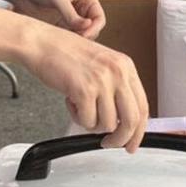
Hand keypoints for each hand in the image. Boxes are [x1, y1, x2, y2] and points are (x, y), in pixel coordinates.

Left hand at [10, 0, 103, 38]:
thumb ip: (71, 13)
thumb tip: (87, 25)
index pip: (99, 18)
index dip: (93, 28)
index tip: (83, 35)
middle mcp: (81, 9)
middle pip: (92, 30)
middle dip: (85, 36)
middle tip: (73, 41)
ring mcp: (71, 19)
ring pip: (81, 36)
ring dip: (76, 41)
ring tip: (64, 41)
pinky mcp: (60, 27)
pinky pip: (69, 39)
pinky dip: (66, 42)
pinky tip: (58, 42)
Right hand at [22, 25, 148, 151]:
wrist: (41, 43)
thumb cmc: (66, 54)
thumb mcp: (102, 65)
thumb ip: (116, 88)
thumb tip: (124, 121)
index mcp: (125, 66)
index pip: (143, 107)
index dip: (139, 131)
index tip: (132, 143)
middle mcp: (118, 72)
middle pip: (131, 120)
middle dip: (120, 139)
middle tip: (109, 143)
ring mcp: (102, 81)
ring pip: (107, 124)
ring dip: (91, 124)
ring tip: (80, 107)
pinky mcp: (84, 90)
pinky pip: (87, 121)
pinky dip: (77, 118)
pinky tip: (71, 102)